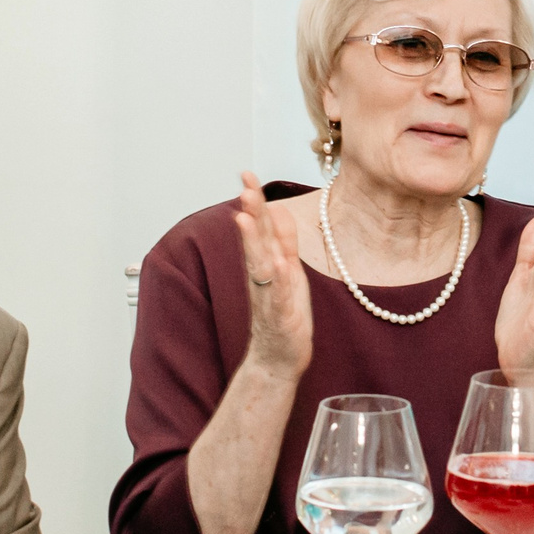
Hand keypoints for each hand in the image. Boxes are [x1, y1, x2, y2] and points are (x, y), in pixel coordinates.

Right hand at [233, 173, 313, 380]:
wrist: (278, 358)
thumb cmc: (284, 314)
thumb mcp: (290, 271)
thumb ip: (284, 242)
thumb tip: (280, 210)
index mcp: (267, 264)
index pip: (258, 228)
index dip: (253, 202)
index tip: (246, 175)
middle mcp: (263, 277)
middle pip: (255, 240)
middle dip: (250, 213)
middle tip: (244, 186)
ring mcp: (269, 297)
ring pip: (260, 264)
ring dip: (254, 242)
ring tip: (246, 218)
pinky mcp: (280, 317)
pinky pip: (277, 297)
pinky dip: (278, 281)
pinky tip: (279, 264)